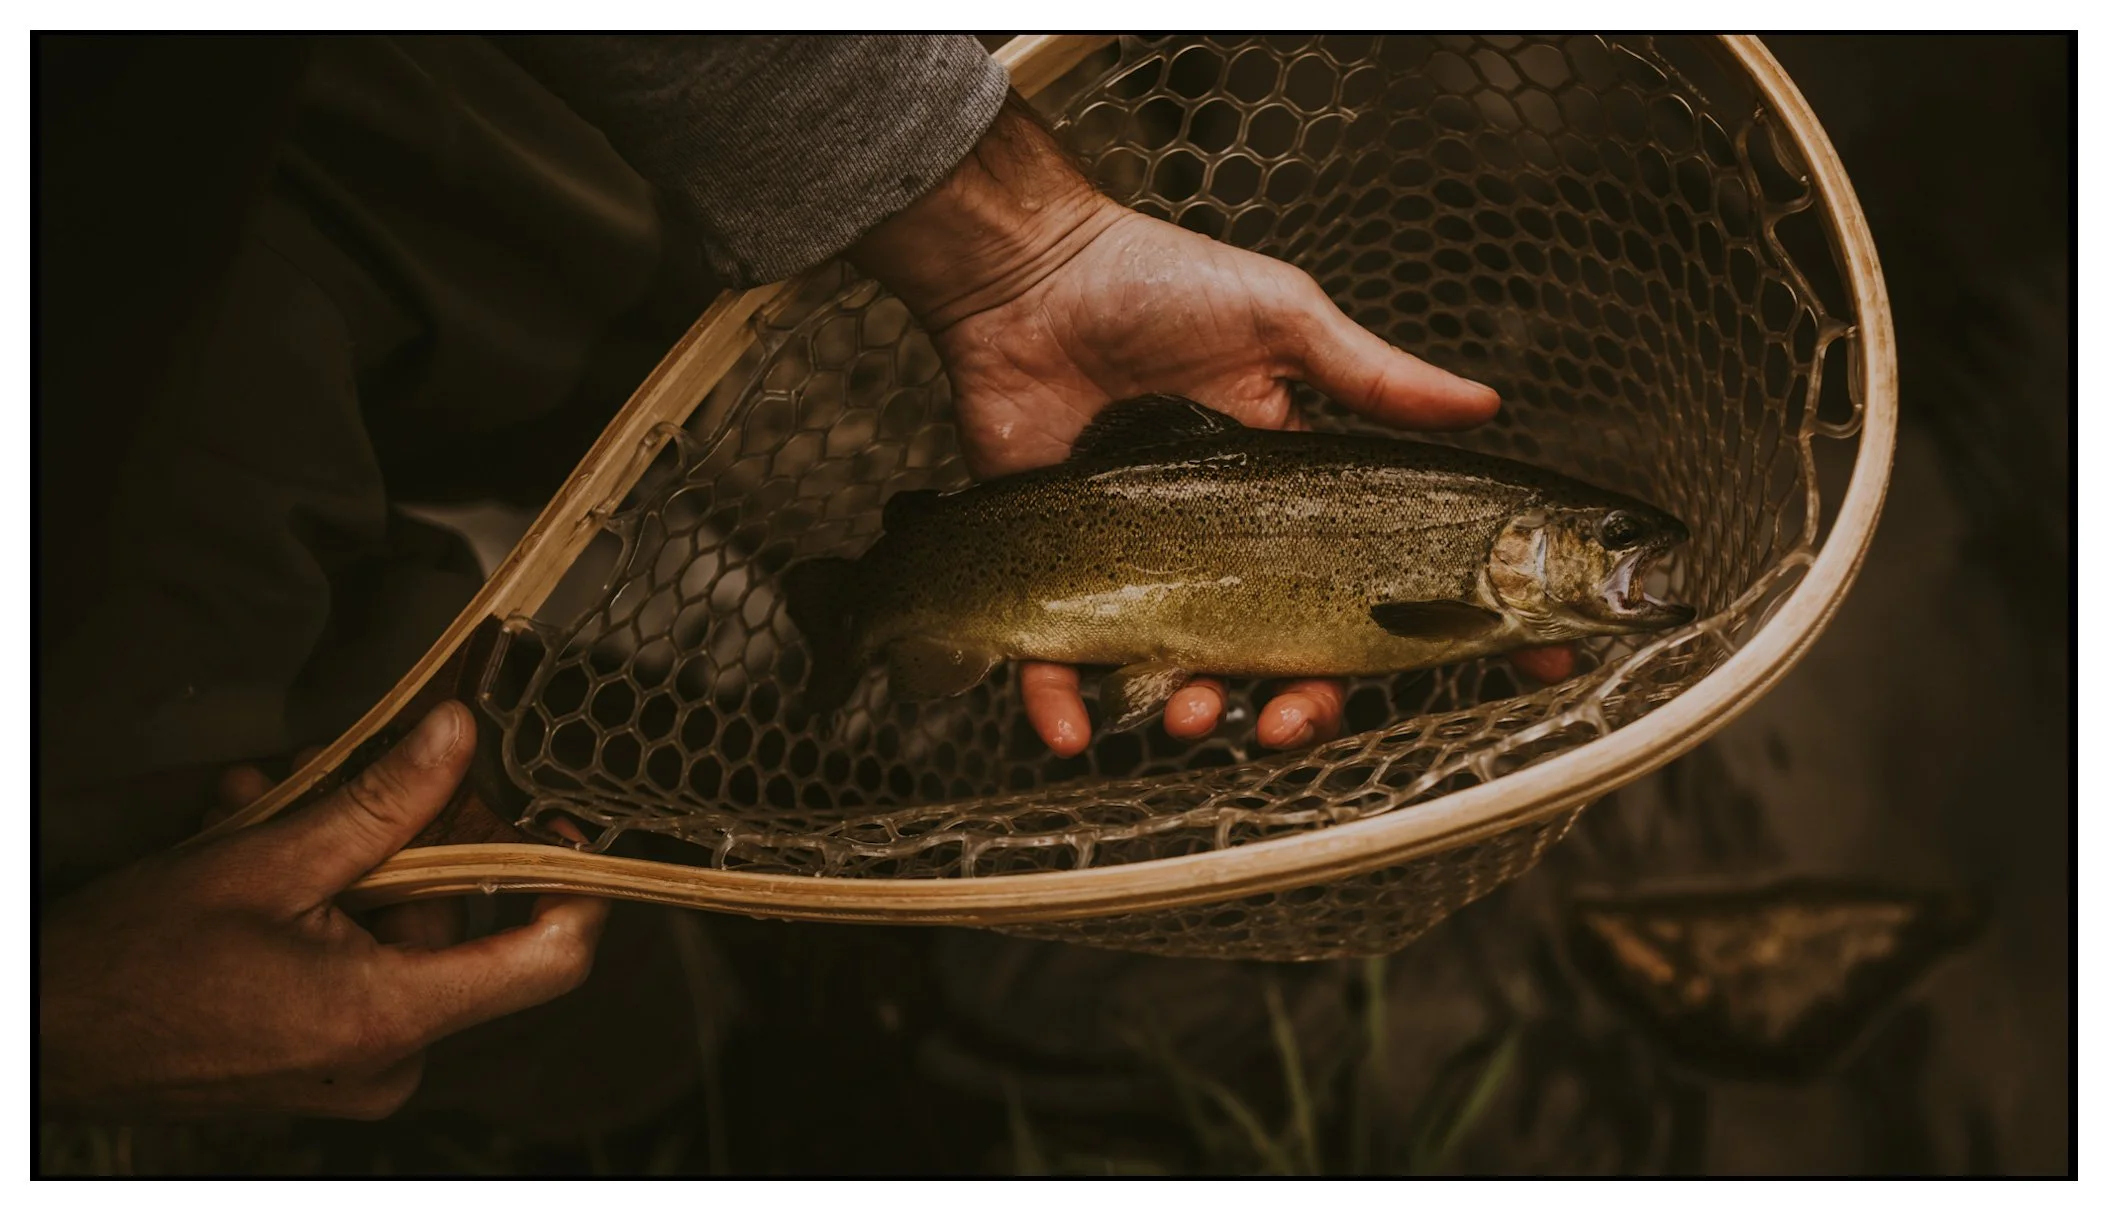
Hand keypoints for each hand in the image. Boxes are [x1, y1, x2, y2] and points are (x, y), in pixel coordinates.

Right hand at [37, 702, 610, 1119]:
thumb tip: (461, 736)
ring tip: (276, 802)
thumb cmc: (132, 965)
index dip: (576, 884)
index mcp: (391, 1014)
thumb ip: (381, 801)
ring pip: (404, 932)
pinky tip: (266, 844)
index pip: (551, 959)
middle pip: (462, 926)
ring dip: (352, 856)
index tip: (569, 823)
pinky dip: (329, 903)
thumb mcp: (267, 861)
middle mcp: (390, 1055)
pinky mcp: (329, 1059)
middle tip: (364, 771)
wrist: (47, 1035)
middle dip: (415, 837)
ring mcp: (359, 1065)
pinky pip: (364, 963)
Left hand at [854, 96, 1559, 755]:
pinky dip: (1058, 702)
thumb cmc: (1155, 285)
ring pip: (1172, 672)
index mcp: (1285, 495)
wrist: (1029, 274)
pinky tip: (1070, 730)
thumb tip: (1487, 404)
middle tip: (1289, 723)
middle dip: (1298, 704)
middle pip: (1280, 654)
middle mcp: (1218, 546)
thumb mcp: (1281, 321)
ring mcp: (1133, 565)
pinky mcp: (1049, 569)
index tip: (1522, 663)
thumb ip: (1372, 378)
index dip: (1439, 628)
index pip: (1373, 580)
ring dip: (1188, 710)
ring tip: (1188, 715)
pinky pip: (1053, 660)